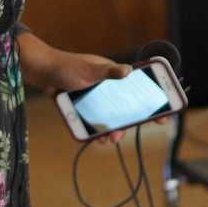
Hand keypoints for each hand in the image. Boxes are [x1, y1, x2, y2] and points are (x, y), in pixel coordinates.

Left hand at [19, 33, 150, 142]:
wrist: (42, 74)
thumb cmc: (67, 66)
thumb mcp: (89, 68)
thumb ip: (108, 72)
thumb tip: (128, 70)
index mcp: (115, 78)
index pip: (139, 91)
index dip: (153, 103)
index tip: (165, 115)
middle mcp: (107, 92)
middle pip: (126, 110)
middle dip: (131, 123)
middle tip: (127, 132)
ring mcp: (95, 103)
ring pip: (110, 121)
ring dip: (113, 131)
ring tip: (110, 139)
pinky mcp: (83, 112)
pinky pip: (93, 125)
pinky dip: (96, 134)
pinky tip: (96, 139)